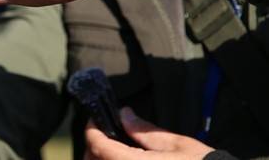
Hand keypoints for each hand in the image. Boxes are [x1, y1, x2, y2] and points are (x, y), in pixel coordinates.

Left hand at [85, 108, 213, 159]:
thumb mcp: (176, 145)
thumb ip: (145, 130)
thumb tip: (124, 114)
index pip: (98, 146)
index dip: (92, 130)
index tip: (96, 119)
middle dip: (94, 147)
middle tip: (104, 133)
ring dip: (100, 159)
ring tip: (113, 148)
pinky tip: (122, 159)